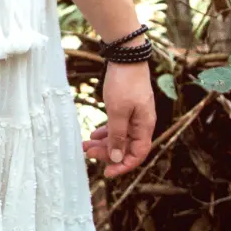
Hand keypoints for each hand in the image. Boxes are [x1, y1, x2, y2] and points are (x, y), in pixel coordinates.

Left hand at [82, 61, 155, 177]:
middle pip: (126, 147)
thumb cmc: (124, 83)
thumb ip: (117, 136)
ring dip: (103, 143)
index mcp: (145, 126)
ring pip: (120, 137)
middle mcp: (142, 123)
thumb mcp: (118, 111)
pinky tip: (93, 134)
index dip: (123, 166)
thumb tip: (118, 158)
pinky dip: (106, 132)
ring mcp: (135, 115)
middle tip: (87, 152)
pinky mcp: (127, 107)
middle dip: (107, 153)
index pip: (137, 155)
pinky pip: (117, 126)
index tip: (106, 173)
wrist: (126, 57)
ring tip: (85, 145)